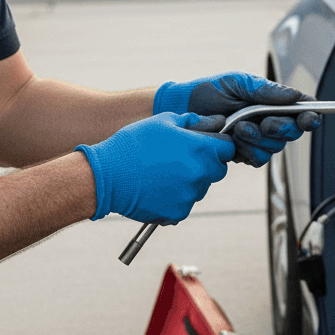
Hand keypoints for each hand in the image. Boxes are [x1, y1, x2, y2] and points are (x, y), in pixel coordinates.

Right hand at [77, 112, 234, 223]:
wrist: (107, 176)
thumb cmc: (133, 144)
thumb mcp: (162, 121)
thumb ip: (190, 121)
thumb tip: (209, 123)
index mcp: (200, 148)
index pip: (227, 149)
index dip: (218, 146)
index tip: (207, 145)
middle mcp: (200, 173)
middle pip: (217, 170)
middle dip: (205, 164)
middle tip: (181, 159)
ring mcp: (190, 195)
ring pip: (199, 188)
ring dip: (189, 182)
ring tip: (162, 173)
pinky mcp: (178, 212)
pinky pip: (184, 204)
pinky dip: (175, 198)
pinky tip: (156, 188)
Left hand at [154, 71, 319, 166]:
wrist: (182, 110)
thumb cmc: (209, 91)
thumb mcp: (238, 82)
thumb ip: (266, 90)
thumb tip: (294, 95)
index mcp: (271, 101)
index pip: (300, 110)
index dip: (310, 116)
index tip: (311, 118)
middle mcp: (268, 120)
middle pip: (292, 132)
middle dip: (281, 129)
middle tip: (266, 123)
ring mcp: (257, 139)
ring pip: (274, 148)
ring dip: (259, 139)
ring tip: (239, 128)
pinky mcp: (243, 153)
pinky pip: (258, 159)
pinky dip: (248, 150)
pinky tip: (233, 139)